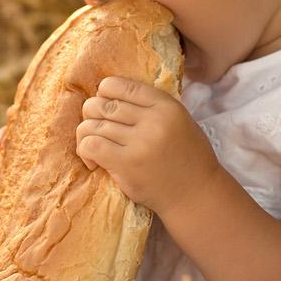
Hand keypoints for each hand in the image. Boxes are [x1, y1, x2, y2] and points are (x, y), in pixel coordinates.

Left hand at [75, 76, 221, 215]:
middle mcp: (152, 120)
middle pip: (102, 104)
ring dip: (86, 135)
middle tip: (97, 129)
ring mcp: (139, 142)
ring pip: (92, 125)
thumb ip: (151, 107)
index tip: (105, 106)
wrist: (196, 195)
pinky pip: (91, 145)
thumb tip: (110, 95)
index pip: (121, 86)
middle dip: (91, 115)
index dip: (104, 93)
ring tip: (93, 148)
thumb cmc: (187, 158)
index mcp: (166, 105)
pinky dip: (84, 150)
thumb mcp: (179, 121)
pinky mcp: (127, 164)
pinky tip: (93, 161)